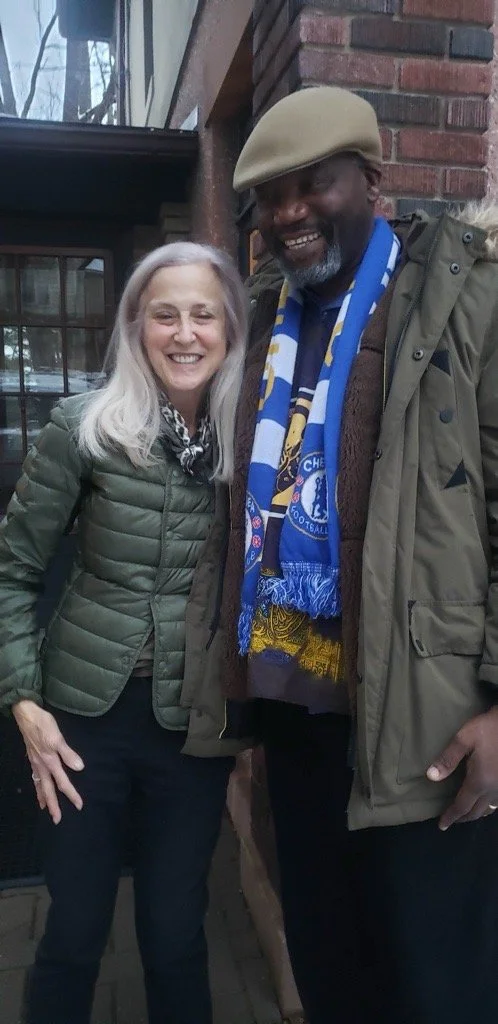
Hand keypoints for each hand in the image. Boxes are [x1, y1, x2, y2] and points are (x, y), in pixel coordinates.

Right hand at [12, 700, 83, 823]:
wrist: (26, 714)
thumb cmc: (43, 724)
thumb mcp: (57, 737)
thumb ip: (68, 753)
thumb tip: (79, 768)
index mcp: (50, 762)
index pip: (63, 782)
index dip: (71, 794)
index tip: (79, 805)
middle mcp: (41, 765)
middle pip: (48, 790)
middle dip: (53, 805)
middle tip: (57, 820)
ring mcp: (35, 762)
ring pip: (40, 784)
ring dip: (43, 797)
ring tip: (45, 808)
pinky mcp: (32, 757)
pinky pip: (35, 776)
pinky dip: (37, 785)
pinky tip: (38, 785)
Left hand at [426, 705, 497, 830]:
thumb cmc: (489, 728)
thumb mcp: (464, 738)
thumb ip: (448, 758)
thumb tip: (430, 777)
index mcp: (480, 781)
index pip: (462, 806)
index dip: (451, 816)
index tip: (442, 825)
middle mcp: (493, 789)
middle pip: (476, 812)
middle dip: (462, 818)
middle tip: (451, 820)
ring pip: (489, 809)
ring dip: (476, 813)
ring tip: (465, 812)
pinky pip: (497, 802)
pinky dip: (487, 807)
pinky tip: (483, 801)